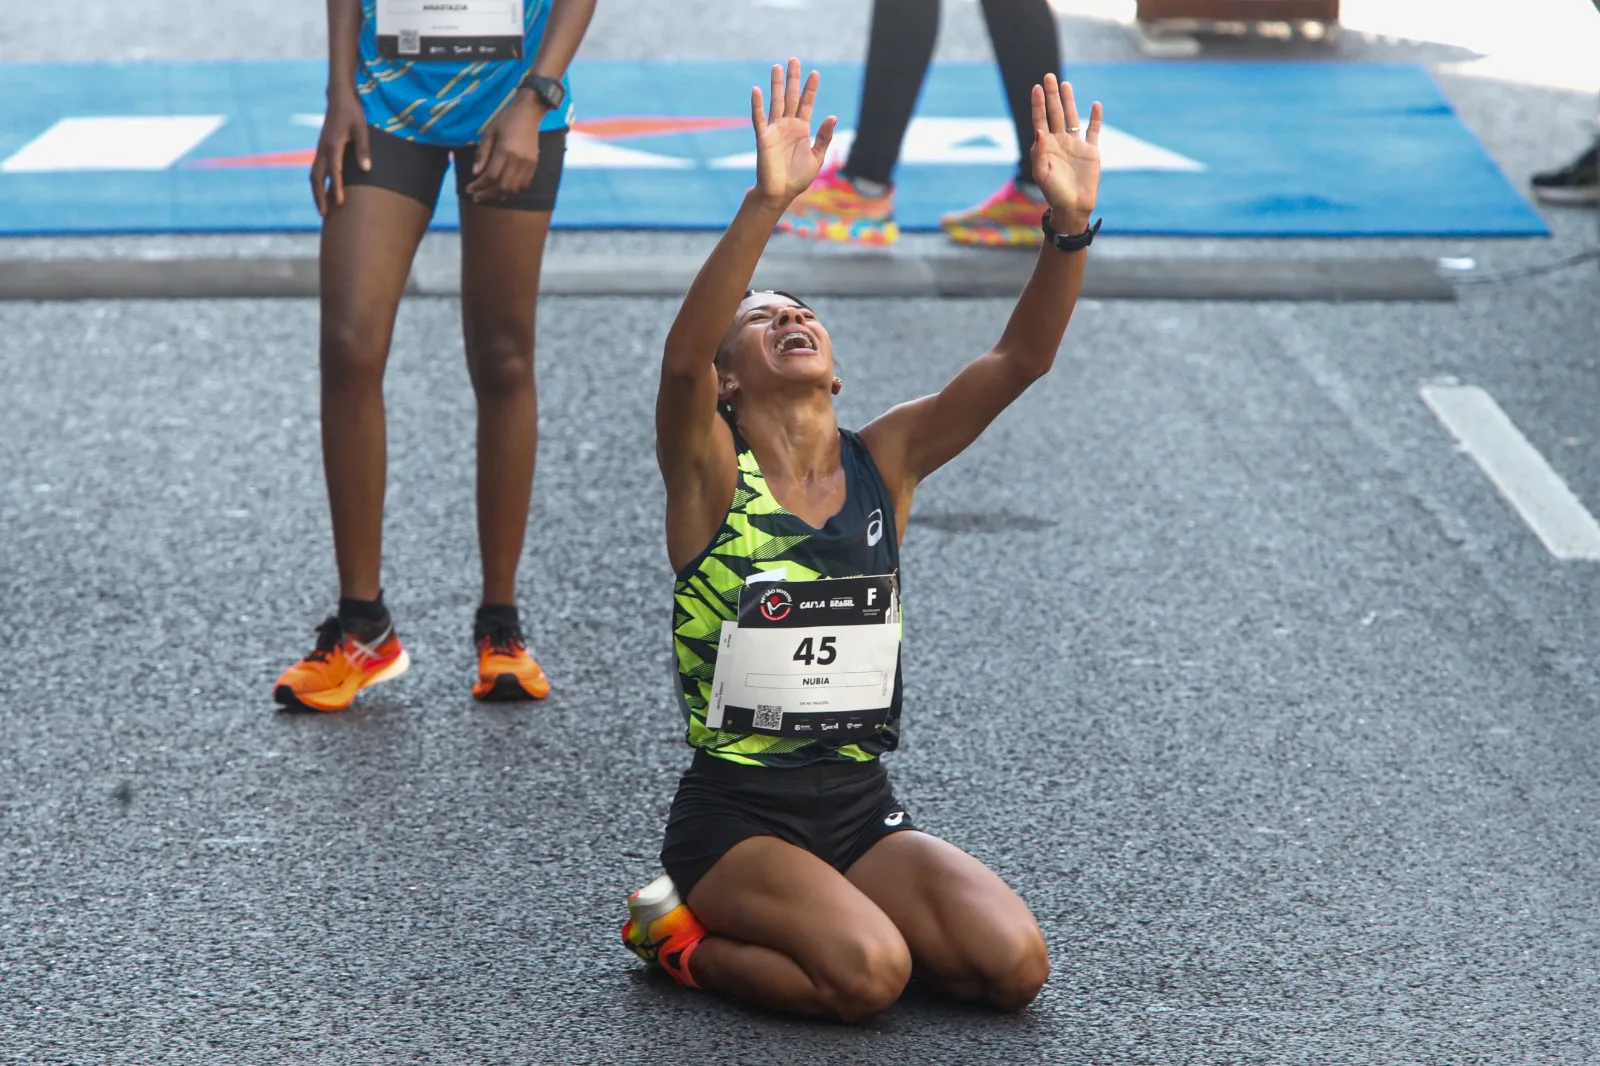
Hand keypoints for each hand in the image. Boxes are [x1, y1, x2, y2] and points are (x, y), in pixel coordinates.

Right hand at [310, 88, 371, 216]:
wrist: (339, 98)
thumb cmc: (353, 113)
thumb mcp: (362, 128)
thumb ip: (364, 149)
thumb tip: (367, 170)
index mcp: (333, 145)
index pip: (334, 171)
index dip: (337, 188)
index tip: (340, 203)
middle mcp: (323, 149)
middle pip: (316, 177)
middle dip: (319, 197)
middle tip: (324, 215)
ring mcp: (320, 149)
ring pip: (314, 175)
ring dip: (317, 192)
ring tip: (323, 210)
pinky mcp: (322, 149)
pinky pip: (317, 170)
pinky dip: (318, 184)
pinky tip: (324, 193)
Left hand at [465, 92, 546, 202]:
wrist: (528, 114)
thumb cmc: (505, 121)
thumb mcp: (489, 133)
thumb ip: (482, 154)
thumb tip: (475, 173)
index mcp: (505, 150)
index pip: (490, 176)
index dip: (478, 185)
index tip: (469, 189)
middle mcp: (518, 160)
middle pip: (503, 187)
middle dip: (488, 195)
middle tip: (476, 197)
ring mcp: (528, 164)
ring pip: (514, 189)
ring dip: (500, 195)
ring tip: (488, 195)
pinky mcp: (534, 166)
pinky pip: (524, 185)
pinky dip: (512, 191)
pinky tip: (503, 191)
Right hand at [750, 58, 836, 205]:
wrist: (781, 193)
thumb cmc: (798, 177)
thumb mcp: (817, 157)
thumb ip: (824, 137)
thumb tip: (832, 116)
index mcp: (801, 129)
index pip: (807, 104)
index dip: (811, 89)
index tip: (815, 73)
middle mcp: (788, 125)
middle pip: (791, 97)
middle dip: (793, 79)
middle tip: (794, 60)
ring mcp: (775, 130)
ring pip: (776, 102)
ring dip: (777, 85)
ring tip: (777, 67)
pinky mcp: (763, 137)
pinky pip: (759, 118)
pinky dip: (757, 105)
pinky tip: (757, 90)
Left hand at [1029, 74, 1101, 230]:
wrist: (1073, 206)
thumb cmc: (1054, 193)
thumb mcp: (1042, 174)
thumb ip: (1039, 153)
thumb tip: (1039, 131)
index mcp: (1046, 146)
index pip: (1040, 120)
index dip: (1038, 104)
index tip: (1036, 87)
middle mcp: (1060, 141)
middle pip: (1055, 113)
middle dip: (1052, 95)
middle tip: (1049, 76)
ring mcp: (1075, 144)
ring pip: (1072, 117)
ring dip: (1069, 101)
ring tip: (1065, 84)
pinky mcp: (1091, 151)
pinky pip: (1093, 130)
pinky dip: (1095, 118)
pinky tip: (1095, 105)